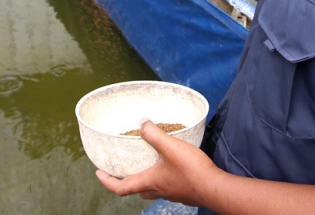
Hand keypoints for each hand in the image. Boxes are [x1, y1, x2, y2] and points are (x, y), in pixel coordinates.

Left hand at [95, 118, 219, 206]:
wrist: (215, 187)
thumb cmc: (191, 170)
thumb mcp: (170, 147)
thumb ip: (154, 134)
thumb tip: (142, 123)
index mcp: (149, 182)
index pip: (120, 188)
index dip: (106, 181)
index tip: (99, 172)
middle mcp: (157, 190)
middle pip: (136, 189)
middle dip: (127, 179)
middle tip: (123, 168)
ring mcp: (171, 192)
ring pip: (152, 188)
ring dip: (145, 177)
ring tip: (145, 163)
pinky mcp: (183, 190)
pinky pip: (166, 185)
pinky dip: (162, 176)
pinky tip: (169, 164)